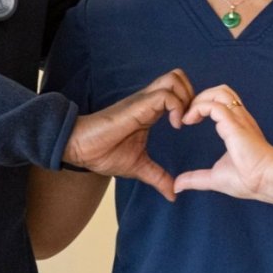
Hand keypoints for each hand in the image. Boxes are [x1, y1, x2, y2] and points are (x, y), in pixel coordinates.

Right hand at [65, 70, 191, 197]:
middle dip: (193, 95)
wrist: (78, 149)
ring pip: (174, 79)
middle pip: (179, 78)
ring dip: (186, 98)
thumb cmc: (103, 153)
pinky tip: (175, 126)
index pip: (178, 91)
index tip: (191, 126)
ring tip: (183, 122)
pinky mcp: (137, 105)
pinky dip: (177, 107)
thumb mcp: (139, 167)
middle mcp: (148, 101)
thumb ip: (158, 177)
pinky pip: (165, 95)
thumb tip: (173, 195)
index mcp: (150, 111)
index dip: (191, 103)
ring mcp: (143, 101)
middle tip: (191, 119)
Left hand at [167, 85, 272, 203]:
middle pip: (221, 91)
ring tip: (188, 116)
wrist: (265, 181)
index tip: (189, 122)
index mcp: (237, 127)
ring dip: (199, 100)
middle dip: (200, 97)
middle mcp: (239, 119)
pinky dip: (198, 108)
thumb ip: (195, 178)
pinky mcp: (234, 125)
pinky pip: (214, 106)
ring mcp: (238, 120)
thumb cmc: (248, 180)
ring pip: (219, 92)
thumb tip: (178, 186)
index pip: (221, 103)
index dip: (202, 106)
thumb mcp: (214, 178)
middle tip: (187, 116)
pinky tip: (189, 121)